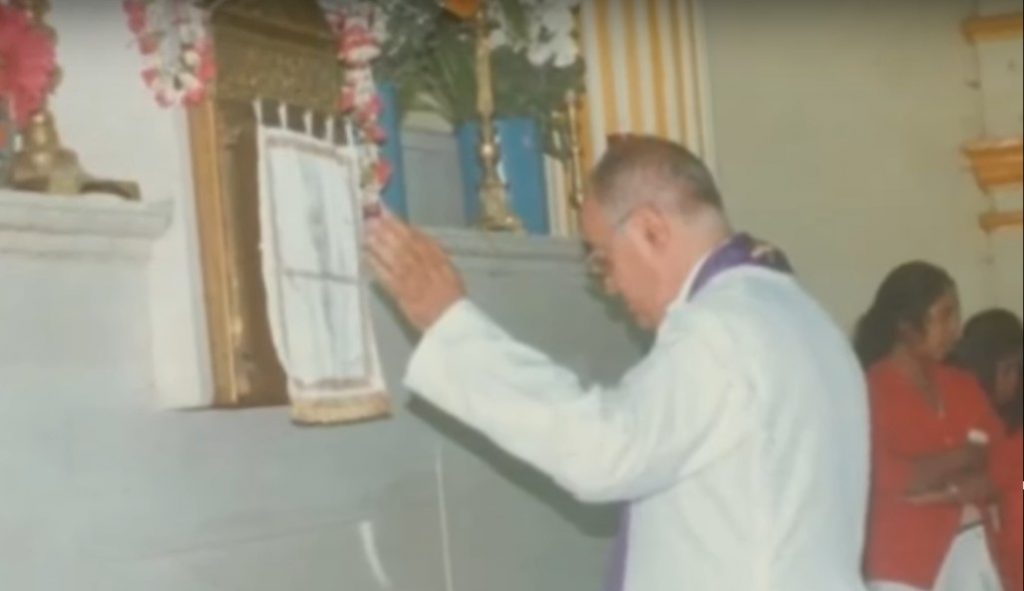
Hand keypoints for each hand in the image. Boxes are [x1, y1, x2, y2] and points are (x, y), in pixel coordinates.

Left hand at [365, 210, 465, 331]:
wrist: (452, 320)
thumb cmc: (451, 296)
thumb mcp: (449, 269)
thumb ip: (433, 252)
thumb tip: (416, 234)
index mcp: (437, 258)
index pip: (415, 235)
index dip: (398, 222)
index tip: (385, 211)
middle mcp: (424, 265)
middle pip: (402, 243)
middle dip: (386, 229)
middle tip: (370, 217)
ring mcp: (412, 279)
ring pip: (392, 256)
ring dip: (378, 243)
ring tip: (365, 232)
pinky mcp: (401, 293)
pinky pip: (386, 276)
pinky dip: (376, 265)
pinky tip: (365, 256)